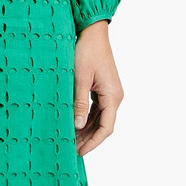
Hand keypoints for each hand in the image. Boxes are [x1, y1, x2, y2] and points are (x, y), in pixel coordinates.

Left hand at [73, 20, 123, 155]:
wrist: (92, 32)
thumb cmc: (86, 51)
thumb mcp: (80, 78)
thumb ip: (79, 103)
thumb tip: (76, 125)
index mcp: (112, 96)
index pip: (106, 128)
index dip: (93, 143)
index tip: (80, 152)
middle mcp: (114, 97)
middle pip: (103, 126)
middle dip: (88, 139)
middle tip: (71, 150)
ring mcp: (109, 93)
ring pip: (99, 119)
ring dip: (86, 131)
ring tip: (70, 141)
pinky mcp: (103, 89)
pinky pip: (96, 110)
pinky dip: (86, 119)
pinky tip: (74, 126)